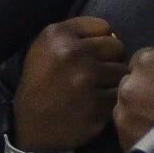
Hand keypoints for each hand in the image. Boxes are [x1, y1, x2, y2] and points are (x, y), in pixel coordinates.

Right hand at [13, 17, 127, 150]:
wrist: (31, 125)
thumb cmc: (41, 82)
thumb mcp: (45, 47)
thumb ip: (76, 33)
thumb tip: (113, 34)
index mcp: (58, 35)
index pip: (104, 27)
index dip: (99, 41)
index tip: (89, 54)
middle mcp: (73, 54)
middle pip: (117, 47)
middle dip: (111, 59)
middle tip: (97, 72)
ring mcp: (87, 81)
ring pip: (122, 71)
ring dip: (113, 80)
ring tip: (97, 88)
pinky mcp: (97, 106)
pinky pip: (119, 95)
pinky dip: (111, 100)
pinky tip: (96, 103)